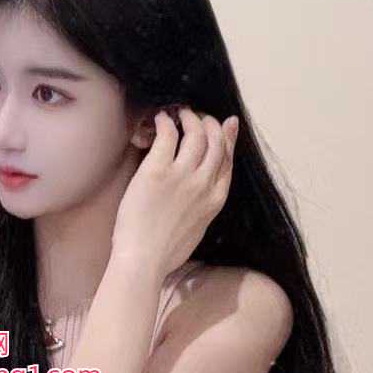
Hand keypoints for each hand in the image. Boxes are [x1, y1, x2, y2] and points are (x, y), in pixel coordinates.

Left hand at [111, 108, 239, 280]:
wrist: (144, 260)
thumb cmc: (164, 252)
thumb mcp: (197, 230)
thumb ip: (203, 208)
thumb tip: (200, 199)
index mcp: (215, 200)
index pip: (228, 160)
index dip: (228, 138)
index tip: (227, 124)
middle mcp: (204, 184)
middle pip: (216, 142)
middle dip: (210, 123)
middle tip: (198, 116)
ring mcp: (183, 176)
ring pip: (196, 134)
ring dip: (189, 117)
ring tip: (179, 112)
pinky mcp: (158, 171)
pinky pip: (168, 135)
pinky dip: (166, 122)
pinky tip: (161, 118)